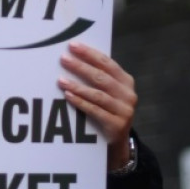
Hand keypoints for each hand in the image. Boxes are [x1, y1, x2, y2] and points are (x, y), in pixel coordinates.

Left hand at [58, 41, 136, 170]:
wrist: (118, 142)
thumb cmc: (108, 111)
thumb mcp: (109, 93)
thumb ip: (99, 78)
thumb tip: (74, 58)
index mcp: (126, 81)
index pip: (107, 63)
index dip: (90, 54)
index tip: (73, 46)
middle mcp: (128, 94)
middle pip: (102, 77)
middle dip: (81, 66)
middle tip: (64, 59)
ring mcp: (125, 110)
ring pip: (98, 94)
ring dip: (78, 86)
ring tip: (61, 80)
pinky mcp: (117, 125)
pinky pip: (95, 111)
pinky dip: (81, 102)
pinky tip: (68, 95)